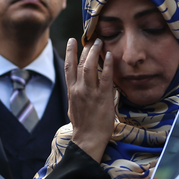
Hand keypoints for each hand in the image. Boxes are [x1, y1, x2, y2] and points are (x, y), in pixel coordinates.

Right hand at [65, 37, 114, 161]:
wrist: (88, 139)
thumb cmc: (83, 126)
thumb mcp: (73, 108)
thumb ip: (76, 96)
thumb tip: (78, 90)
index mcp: (71, 92)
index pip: (68, 68)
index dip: (70, 53)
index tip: (71, 41)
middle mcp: (78, 90)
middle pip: (79, 64)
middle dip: (85, 49)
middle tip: (91, 39)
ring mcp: (90, 93)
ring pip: (90, 67)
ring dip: (94, 53)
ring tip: (99, 42)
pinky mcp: (102, 97)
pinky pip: (105, 77)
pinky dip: (107, 65)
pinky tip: (110, 56)